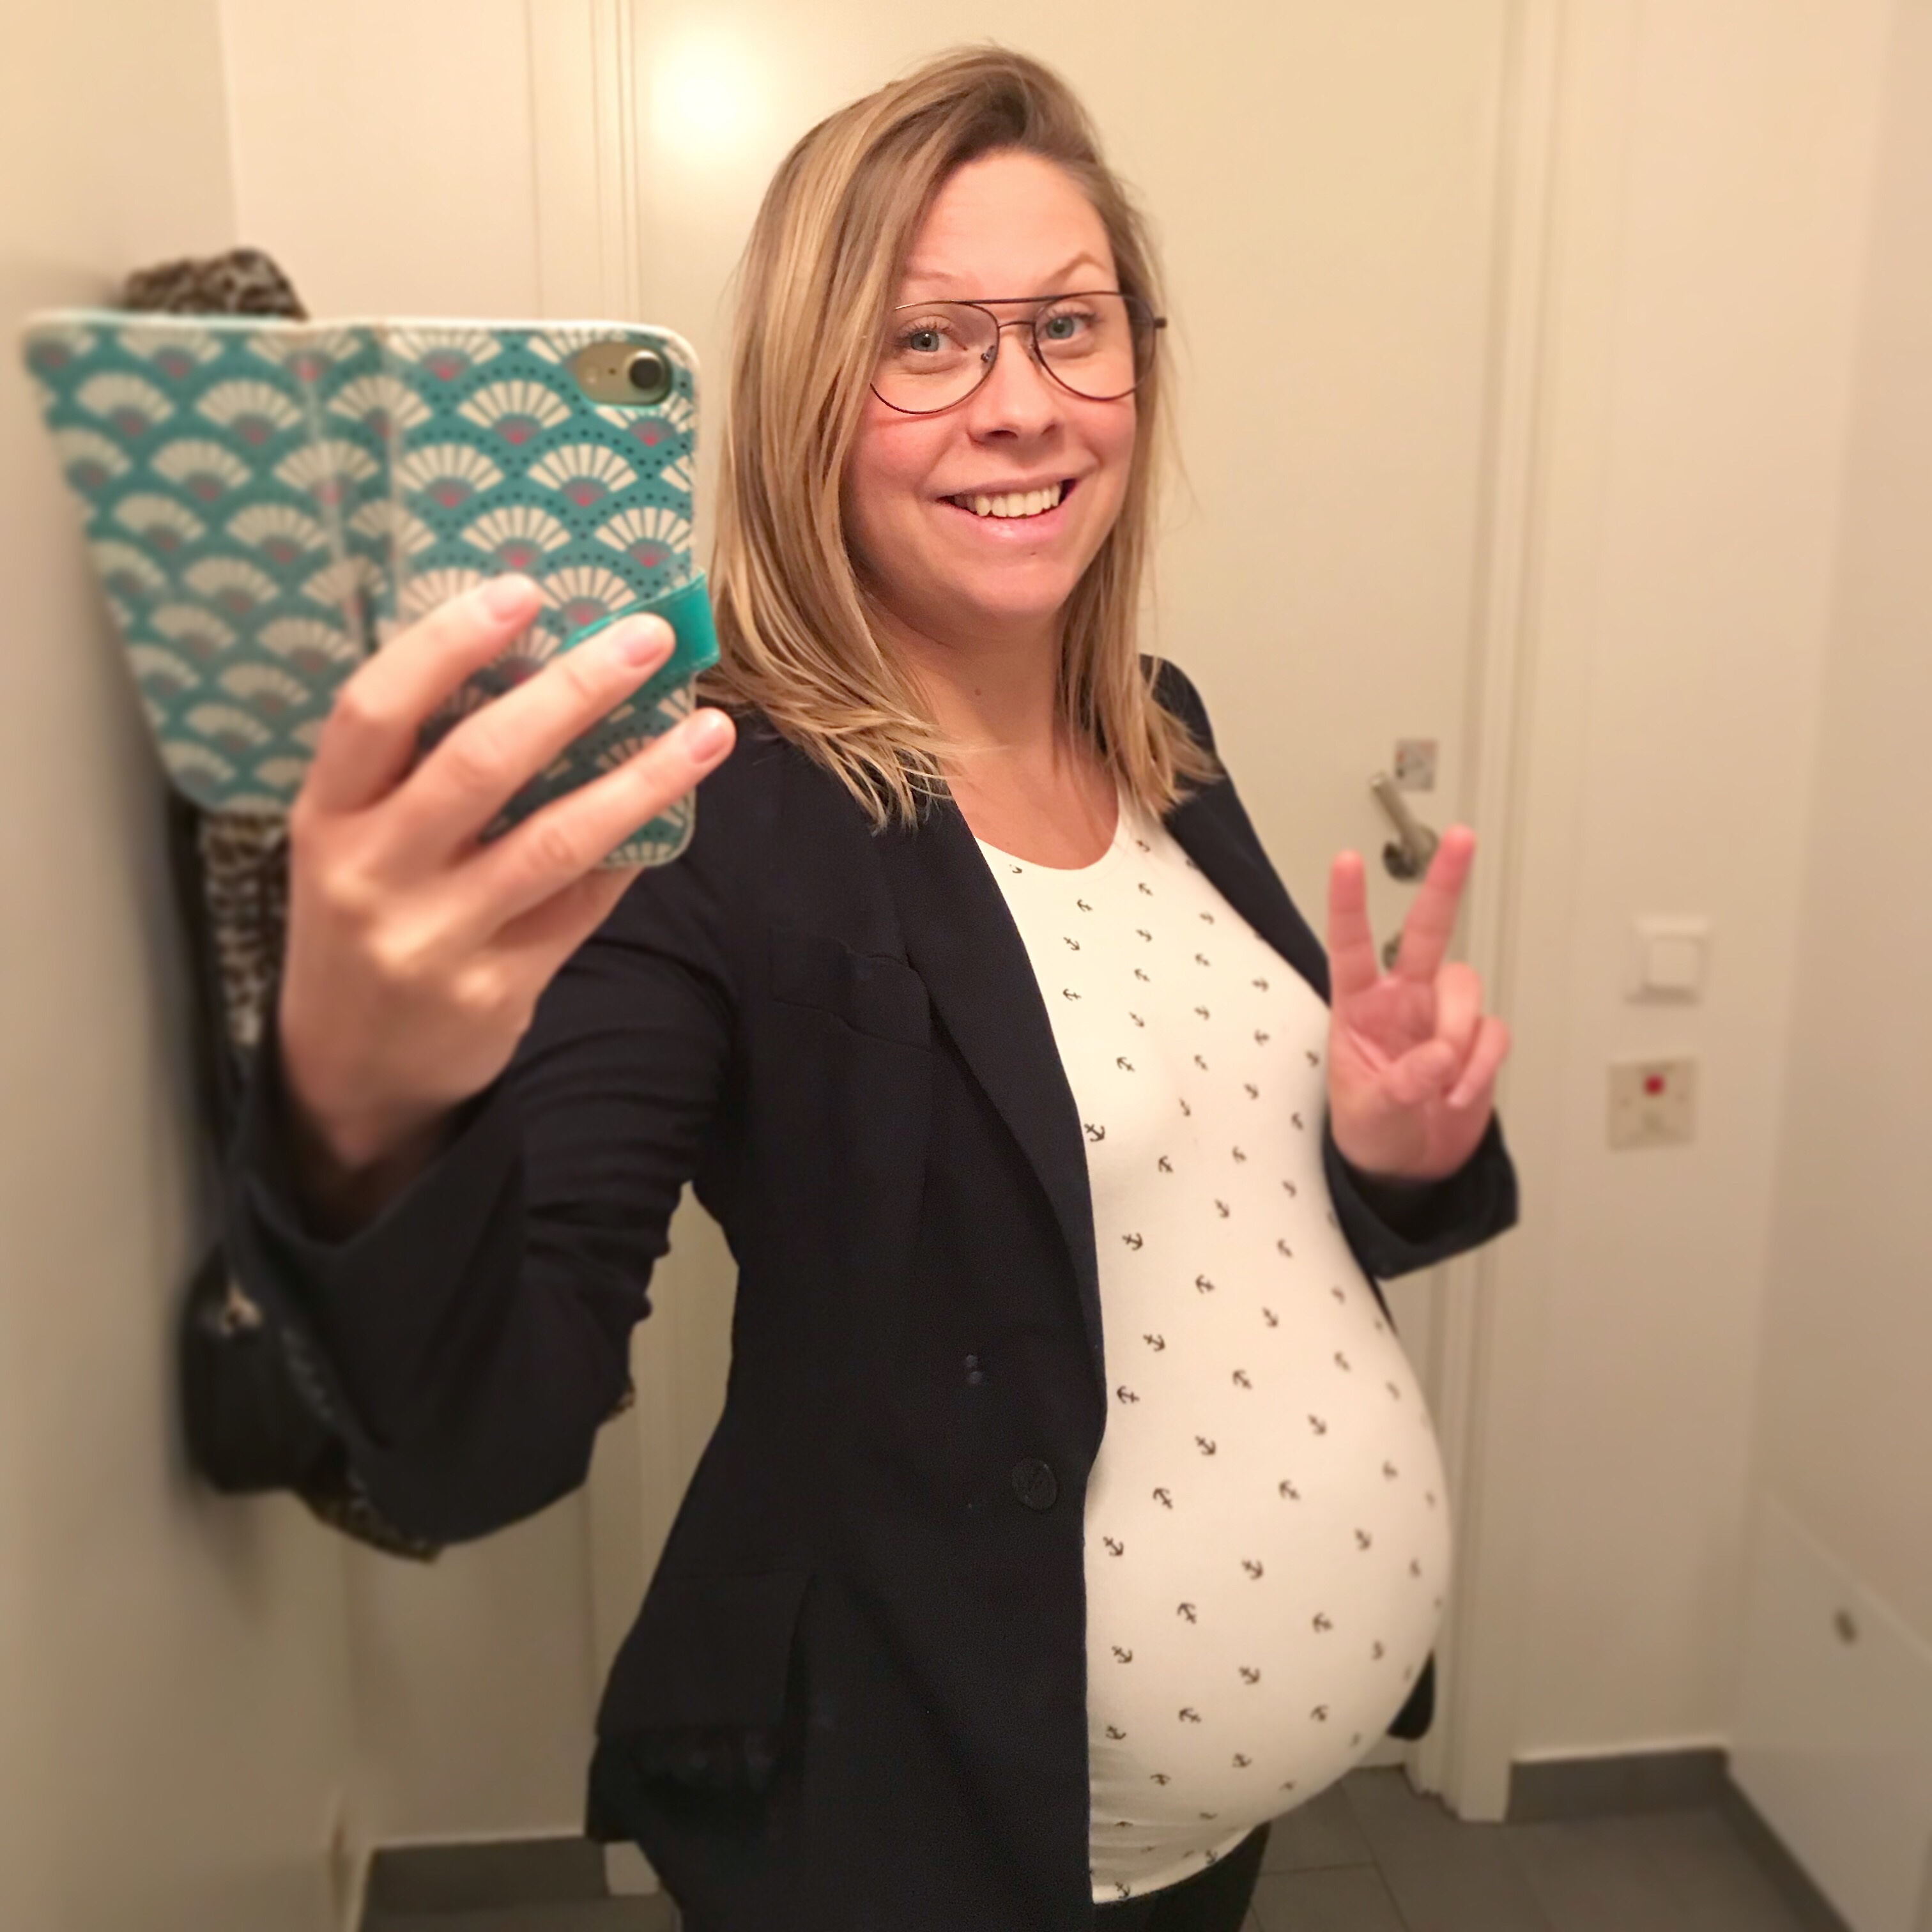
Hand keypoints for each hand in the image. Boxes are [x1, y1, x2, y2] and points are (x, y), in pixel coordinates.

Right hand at [277, 574, 734, 1218]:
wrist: (349, 1070)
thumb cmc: (364, 919)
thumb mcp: (355, 841)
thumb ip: (419, 769)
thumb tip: (542, 662)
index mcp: (327, 816)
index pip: (375, 710)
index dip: (445, 644)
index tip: (523, 589)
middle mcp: (372, 874)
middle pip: (480, 763)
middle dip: (573, 692)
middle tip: (648, 638)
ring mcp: (434, 939)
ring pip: (555, 840)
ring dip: (641, 777)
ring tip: (707, 730)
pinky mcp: (495, 991)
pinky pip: (581, 905)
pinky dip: (631, 851)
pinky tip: (676, 805)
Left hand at [1323, 826, 1511, 1182]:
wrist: (1408, 1169)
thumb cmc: (1371, 1131)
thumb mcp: (1368, 1112)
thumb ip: (1399, 1083)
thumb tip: (1437, 1056)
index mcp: (1359, 1007)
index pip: (1352, 946)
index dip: (1349, 904)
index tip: (1346, 862)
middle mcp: (1404, 1000)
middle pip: (1428, 930)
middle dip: (1445, 883)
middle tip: (1461, 839)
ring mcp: (1443, 1017)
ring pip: (1467, 989)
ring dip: (1459, 1035)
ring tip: (1441, 1083)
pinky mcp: (1477, 1042)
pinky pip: (1492, 1035)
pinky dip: (1481, 1067)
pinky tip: (1458, 1095)